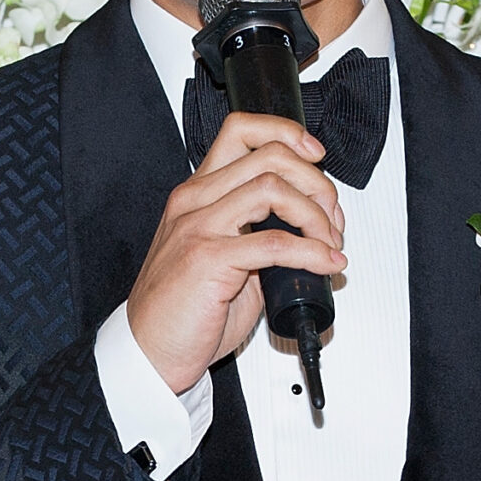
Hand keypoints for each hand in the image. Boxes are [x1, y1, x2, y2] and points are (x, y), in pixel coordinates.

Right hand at [124, 112, 346, 391]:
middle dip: (317, 182)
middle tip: (330, 217)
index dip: (287, 134)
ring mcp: (198, 226)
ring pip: (274, 188)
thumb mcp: (223, 258)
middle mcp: (195, 201)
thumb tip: (310, 232)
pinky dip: (312, 252)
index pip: (241, 131)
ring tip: (326, 243)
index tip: (314, 156)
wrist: (150, 349)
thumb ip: (259, 235)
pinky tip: (323, 265)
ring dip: (316, 215)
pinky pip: (275, 242)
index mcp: (198, 193)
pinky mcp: (207, 258)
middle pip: (269, 156)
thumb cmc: (182, 310)